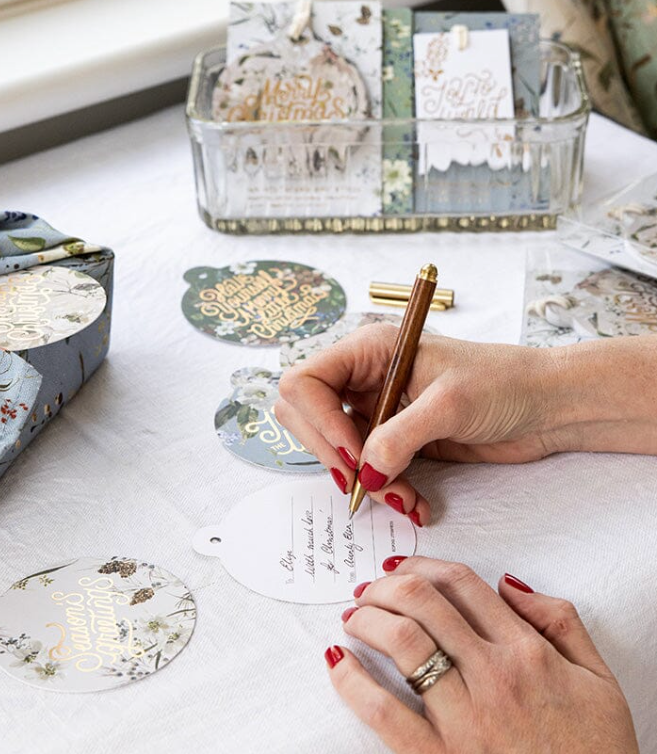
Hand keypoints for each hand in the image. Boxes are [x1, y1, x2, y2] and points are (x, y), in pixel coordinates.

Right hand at [276, 327, 561, 523]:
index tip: (353, 452)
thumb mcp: (449, 404)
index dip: (318, 420)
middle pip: (307, 416)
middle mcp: (364, 376)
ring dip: (362, 480)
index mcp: (369, 350)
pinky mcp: (396, 439)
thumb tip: (362, 472)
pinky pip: (368, 469)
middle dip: (332, 455)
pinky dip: (384, 490)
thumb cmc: (505, 382)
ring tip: (403, 498)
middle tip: (364, 482)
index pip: (305, 381)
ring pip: (336, 450)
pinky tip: (416, 502)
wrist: (547, 406)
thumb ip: (399, 437)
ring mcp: (378, 409)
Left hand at [325, 557, 637, 753]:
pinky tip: (338, 661)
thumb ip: (560, 620)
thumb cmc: (596, 752)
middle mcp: (492, 675)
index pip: (462, 585)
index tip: (400, 567)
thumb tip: (508, 583)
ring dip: (367, 618)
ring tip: (353, 617)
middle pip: (424, 602)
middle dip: (387, 585)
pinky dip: (352, 682)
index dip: (423, 565)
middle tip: (369, 589)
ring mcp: (464, 718)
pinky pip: (385, 713)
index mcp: (526, 651)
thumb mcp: (597, 678)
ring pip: (403, 642)